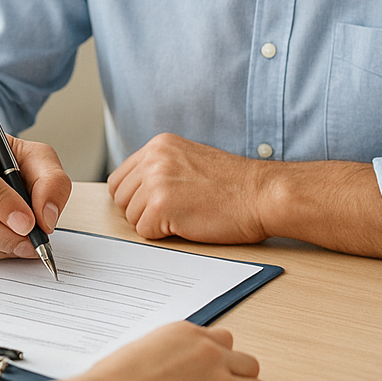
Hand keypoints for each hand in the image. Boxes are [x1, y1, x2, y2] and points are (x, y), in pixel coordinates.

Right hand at [61, 322, 267, 380]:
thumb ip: (173, 354)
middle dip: (235, 375)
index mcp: (184, 333)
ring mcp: (219, 374)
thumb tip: (180, 370)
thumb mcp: (147, 352)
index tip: (208, 373)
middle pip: (242, 358)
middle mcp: (207, 348)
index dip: (215, 360)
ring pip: (255, 380)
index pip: (219, 340)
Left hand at [107, 133, 267, 243]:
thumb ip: (161, 168)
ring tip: (184, 215)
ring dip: (154, 224)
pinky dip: (164, 235)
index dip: (134, 197)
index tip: (153, 204)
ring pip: (131, 216)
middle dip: (140, 211)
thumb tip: (136, 190)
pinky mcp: (162, 206)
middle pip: (120, 197)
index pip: (120, 176)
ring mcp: (156, 181)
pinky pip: (145, 232)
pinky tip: (188, 224)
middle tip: (171, 214)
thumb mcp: (189, 160)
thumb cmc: (234, 184)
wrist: (261, 194)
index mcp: (159, 144)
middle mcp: (154, 158)